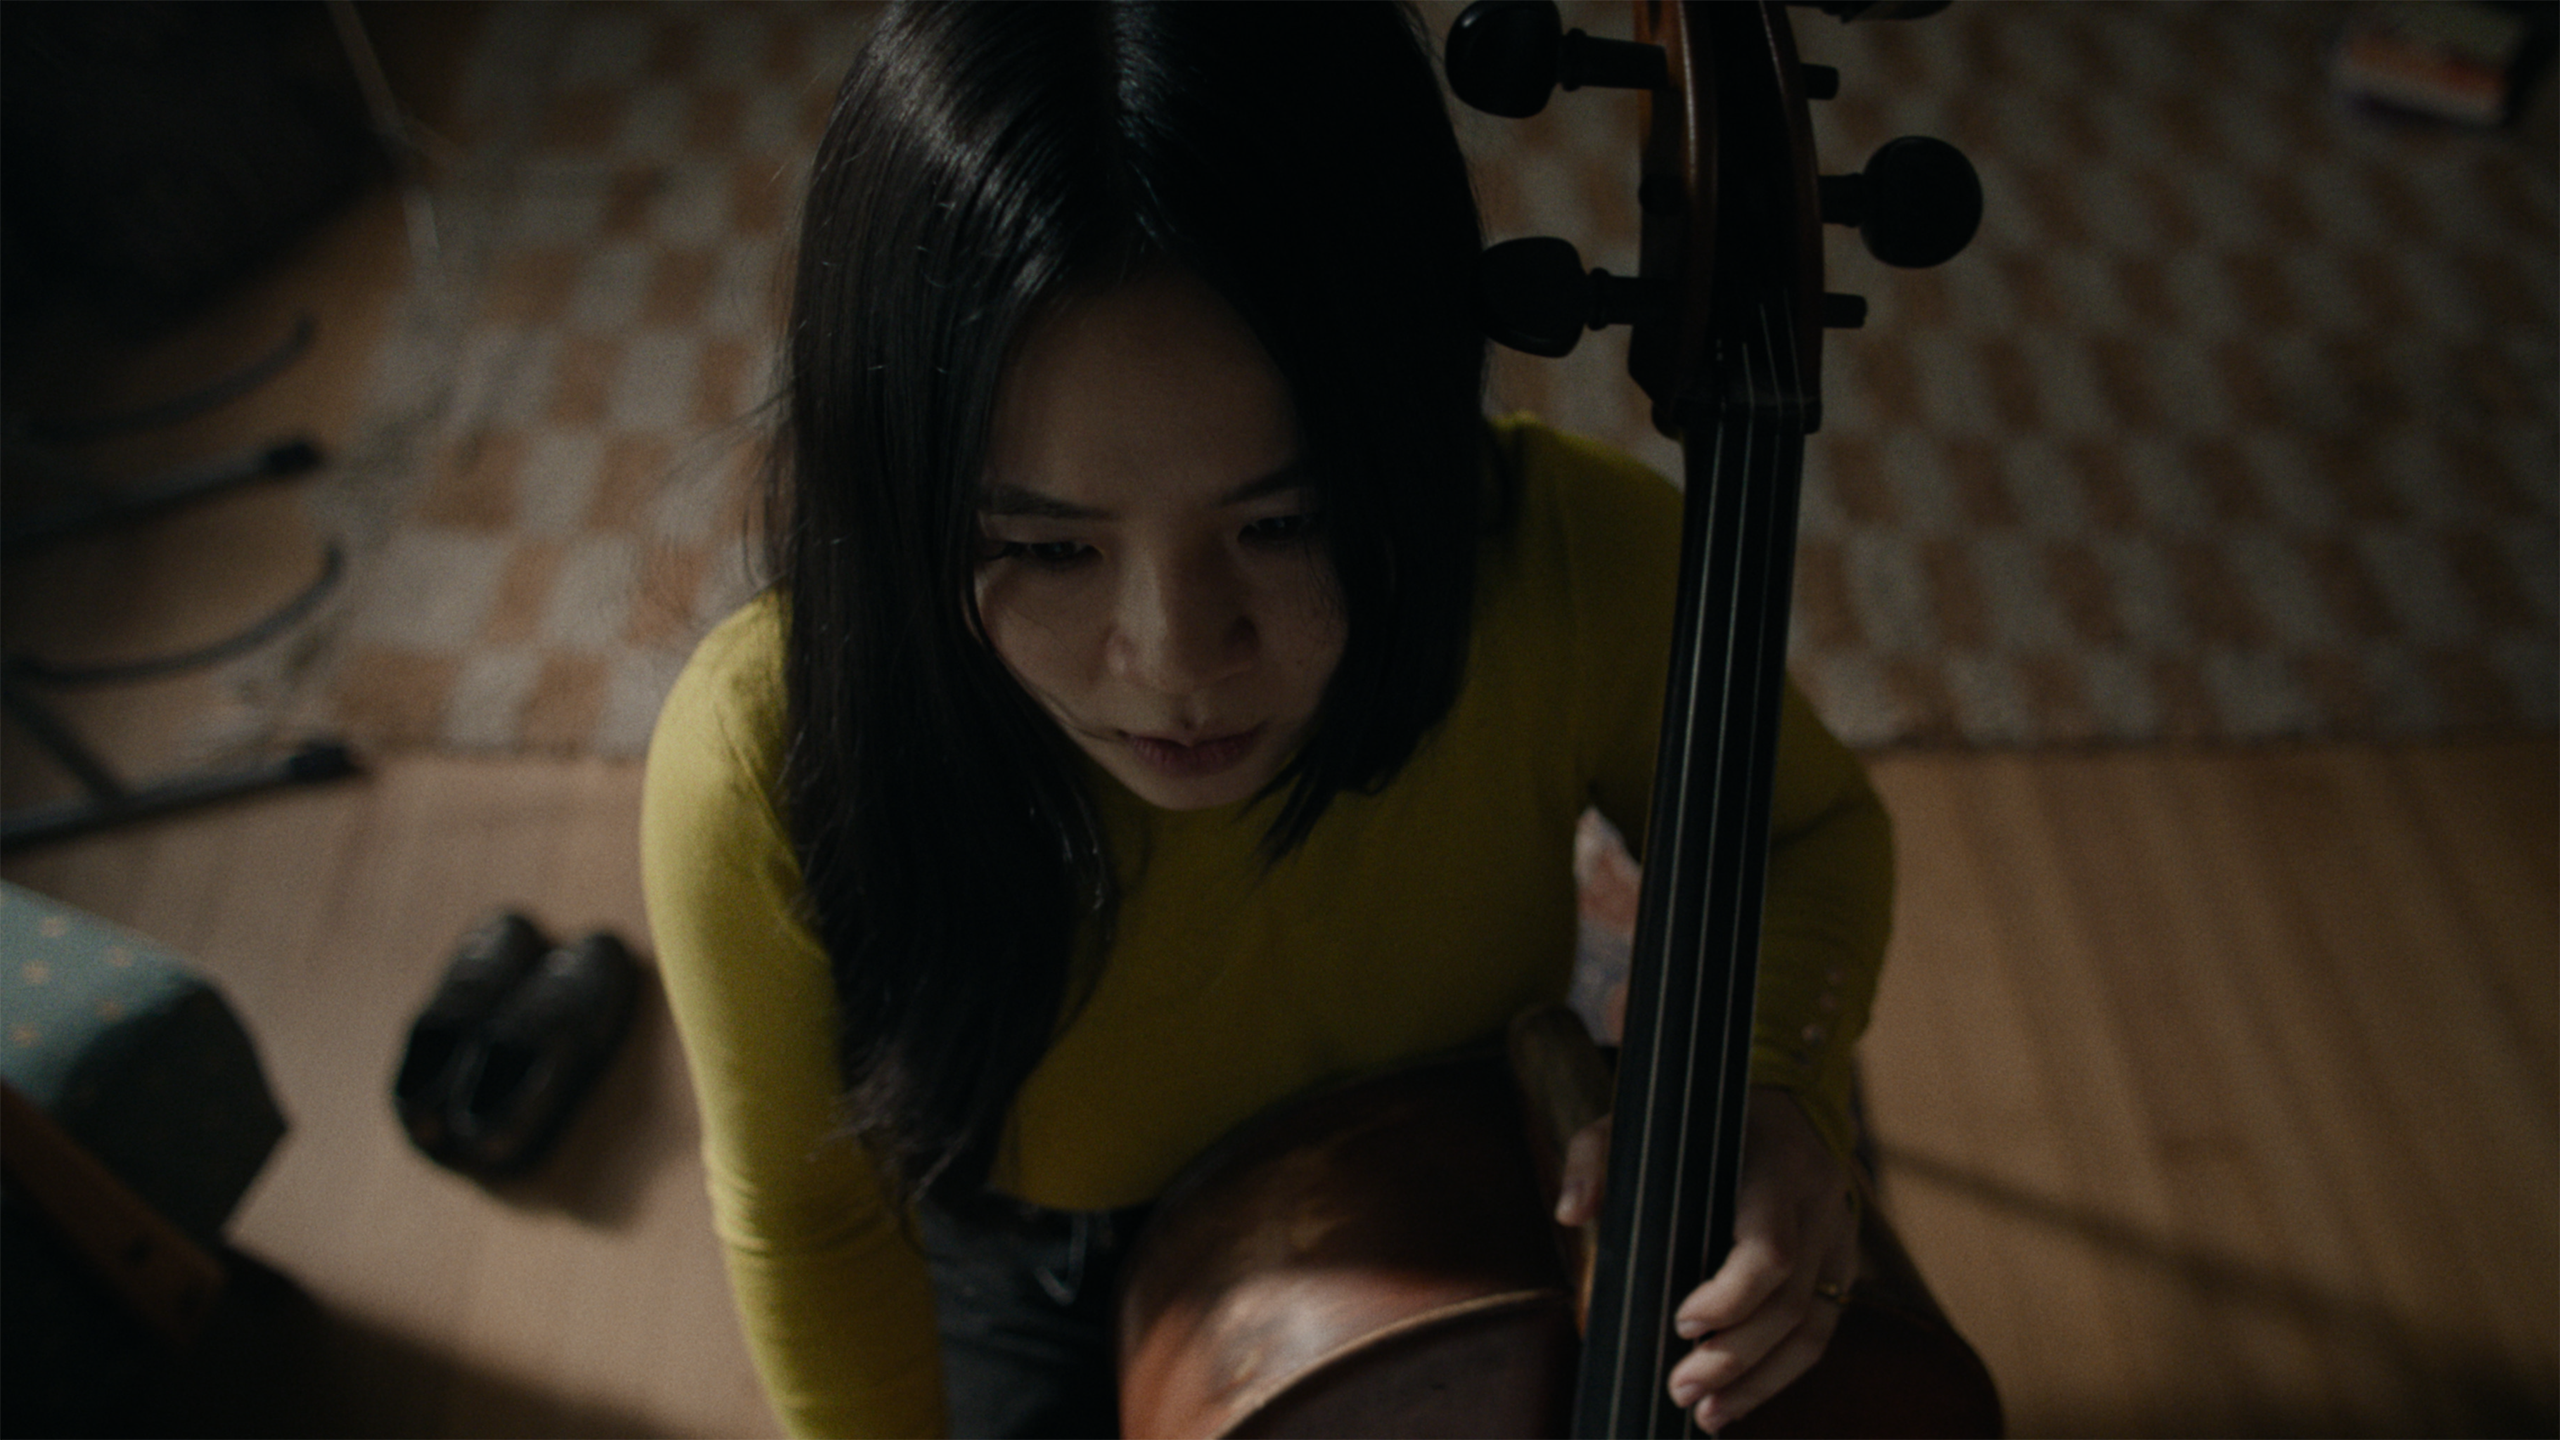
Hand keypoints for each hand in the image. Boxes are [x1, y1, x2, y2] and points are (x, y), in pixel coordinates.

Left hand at [1554, 1086, 1859, 1432]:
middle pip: (1789, 1302)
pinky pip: (1820, 1333)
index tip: (1682, 1321)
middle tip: (1679, 1388)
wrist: (1787, 1096)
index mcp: (1776, 1166)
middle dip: (1734, 1357)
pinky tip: (1735, 1403)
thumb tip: (1570, 1213)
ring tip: (1706, 1415)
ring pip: (1813, 1330)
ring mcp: (1838, 1239)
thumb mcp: (1641, 1115)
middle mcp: (1818, 1206)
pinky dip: (1780, 1376)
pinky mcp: (1841, 1266)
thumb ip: (1596, 1155)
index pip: (1769, 1246)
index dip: (1731, 1295)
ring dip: (1759, 1382)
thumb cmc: (1701, 1115)